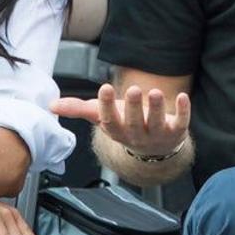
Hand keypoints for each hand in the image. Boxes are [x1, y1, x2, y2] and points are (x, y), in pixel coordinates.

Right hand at [52, 84, 189, 156]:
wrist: (154, 146)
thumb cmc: (125, 124)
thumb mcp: (102, 116)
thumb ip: (79, 109)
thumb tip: (51, 106)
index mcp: (117, 130)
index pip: (110, 121)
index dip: (107, 106)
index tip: (105, 88)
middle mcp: (136, 134)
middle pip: (134, 122)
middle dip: (134, 107)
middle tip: (134, 90)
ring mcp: (157, 134)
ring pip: (157, 122)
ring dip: (157, 108)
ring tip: (154, 92)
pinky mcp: (176, 131)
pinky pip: (181, 122)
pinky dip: (183, 111)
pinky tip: (183, 96)